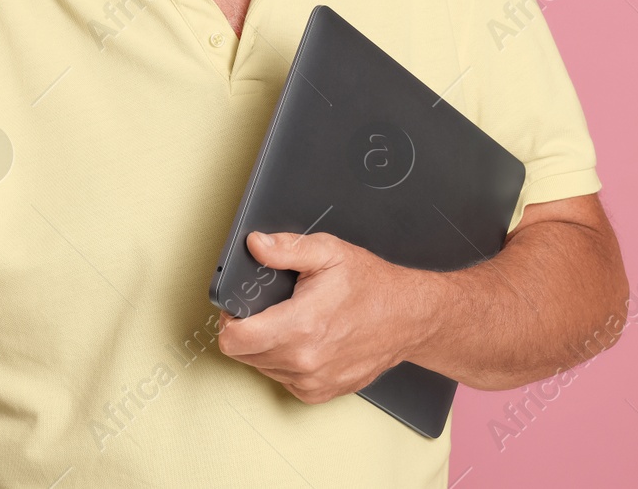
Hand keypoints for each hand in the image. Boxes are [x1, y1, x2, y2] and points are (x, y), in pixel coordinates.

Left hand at [216, 230, 424, 404]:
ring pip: (261, 367)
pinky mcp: (319, 393)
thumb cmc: (372, 286)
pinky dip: (284, 362)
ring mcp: (312, 381)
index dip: (229, 319)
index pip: (234, 340)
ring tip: (288, 322)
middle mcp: (304, 360)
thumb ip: (286, 248)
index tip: (237, 308)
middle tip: (266, 309)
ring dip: (265, 347)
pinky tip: (303, 341)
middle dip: (247, 330)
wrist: (408, 317)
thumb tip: (256, 245)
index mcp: (300, 325)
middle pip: (243, 354)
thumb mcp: (328, 253)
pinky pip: (282, 379)